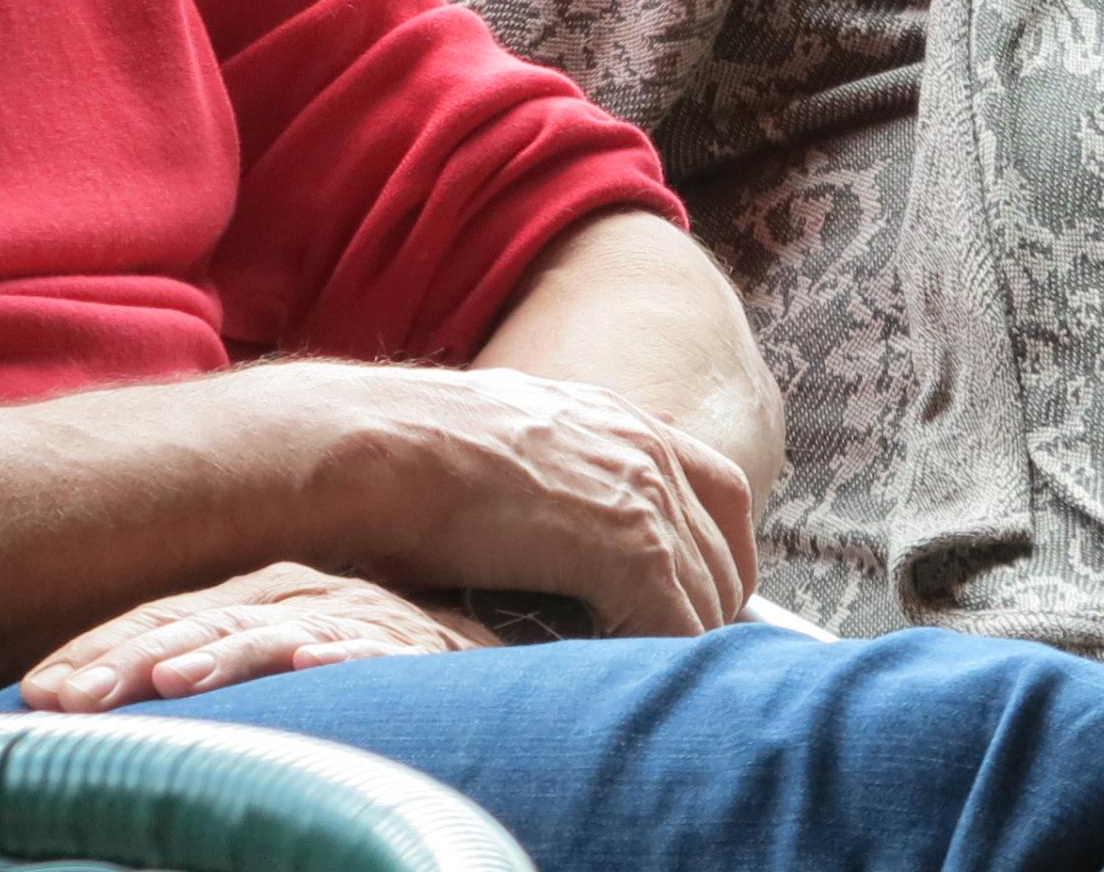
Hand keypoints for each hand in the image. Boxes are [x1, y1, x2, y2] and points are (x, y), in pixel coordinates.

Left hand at [20, 563, 490, 710]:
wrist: (468, 663)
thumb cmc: (345, 675)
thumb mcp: (260, 670)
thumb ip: (195, 683)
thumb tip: (81, 717)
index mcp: (244, 601)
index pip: (157, 622)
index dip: (97, 654)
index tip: (36, 694)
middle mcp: (289, 598)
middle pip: (196, 625)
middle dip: (129, 660)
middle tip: (71, 698)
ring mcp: (348, 616)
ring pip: (270, 634)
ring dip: (219, 655)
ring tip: (171, 680)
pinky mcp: (413, 646)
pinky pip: (375, 648)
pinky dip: (343, 651)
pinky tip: (312, 661)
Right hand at [281, 359, 756, 638]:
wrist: (376, 448)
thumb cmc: (405, 454)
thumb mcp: (501, 441)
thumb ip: (550, 475)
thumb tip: (550, 532)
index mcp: (617, 419)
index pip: (721, 490)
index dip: (718, 552)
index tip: (698, 599)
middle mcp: (645, 448)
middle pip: (727, 553)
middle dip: (708, 610)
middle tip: (670, 660)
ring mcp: (644, 497)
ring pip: (708, 599)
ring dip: (679, 645)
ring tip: (638, 684)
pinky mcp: (631, 550)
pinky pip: (678, 628)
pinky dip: (657, 662)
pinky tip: (615, 684)